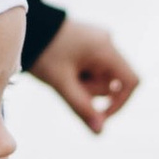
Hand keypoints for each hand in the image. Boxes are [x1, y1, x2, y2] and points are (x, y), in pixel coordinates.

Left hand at [29, 13, 139, 132]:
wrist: (27, 27)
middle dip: (93, 91)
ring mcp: (99, 42)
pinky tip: (65, 69)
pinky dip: (82, 76)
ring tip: (63, 75)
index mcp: (105, 49)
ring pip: (102, 76)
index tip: (100, 115)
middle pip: (113, 81)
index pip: (131, 81)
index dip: (120, 103)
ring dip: (85, 84)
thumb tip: (100, 131)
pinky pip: (94, 68)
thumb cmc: (43, 53)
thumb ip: (81, 107)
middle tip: (67, 86)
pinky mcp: (91, 44)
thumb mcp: (61, 83)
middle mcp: (107, 42)